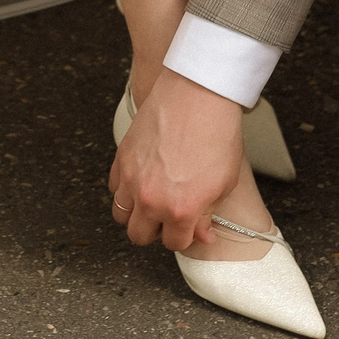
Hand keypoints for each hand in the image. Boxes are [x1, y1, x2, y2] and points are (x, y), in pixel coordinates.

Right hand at [109, 70, 245, 252]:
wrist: (199, 96)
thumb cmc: (216, 134)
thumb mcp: (224, 183)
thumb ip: (208, 214)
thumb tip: (202, 233)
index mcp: (180, 210)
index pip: (174, 243)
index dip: (183, 235)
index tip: (188, 227)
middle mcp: (151, 199)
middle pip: (139, 236)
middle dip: (155, 231)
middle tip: (168, 216)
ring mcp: (132, 179)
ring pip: (121, 215)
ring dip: (135, 213)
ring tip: (152, 201)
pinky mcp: (122, 159)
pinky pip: (114, 188)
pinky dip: (125, 189)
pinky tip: (142, 180)